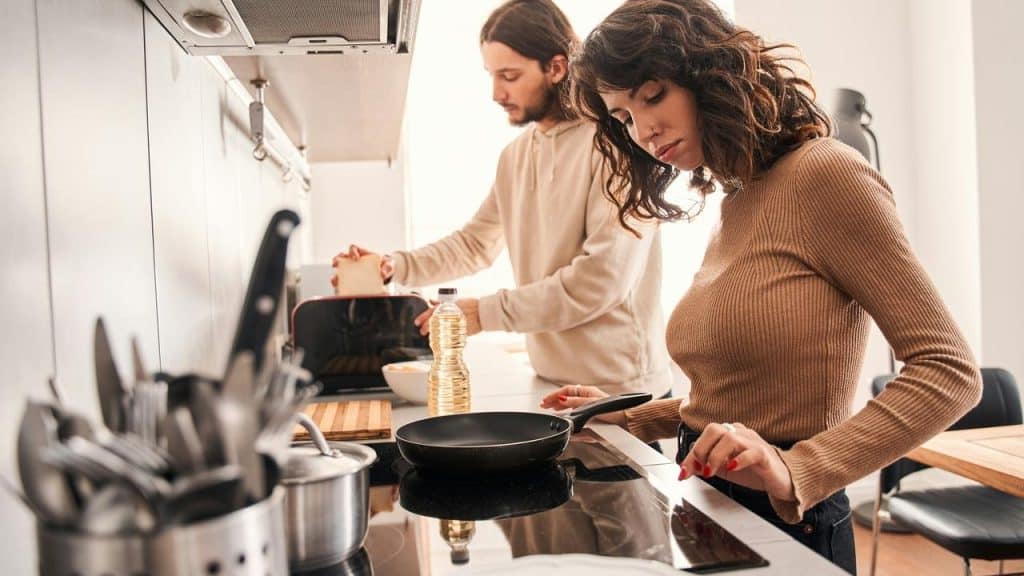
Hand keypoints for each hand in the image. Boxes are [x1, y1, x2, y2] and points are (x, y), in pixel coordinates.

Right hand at [331, 244, 393, 281]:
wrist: (386, 275)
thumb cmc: (385, 266)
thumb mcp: (388, 264)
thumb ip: (387, 267)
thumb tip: (383, 273)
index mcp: (361, 253)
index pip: (353, 248)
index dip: (352, 251)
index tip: (355, 257)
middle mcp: (353, 261)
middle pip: (341, 257)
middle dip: (337, 260)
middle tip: (337, 264)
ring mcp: (351, 270)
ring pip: (339, 271)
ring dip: (336, 274)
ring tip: (335, 280)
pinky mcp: (351, 280)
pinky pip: (343, 282)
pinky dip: (340, 285)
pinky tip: (340, 289)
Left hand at [413, 298, 482, 336]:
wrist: (484, 312)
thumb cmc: (472, 305)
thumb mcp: (456, 301)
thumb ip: (442, 303)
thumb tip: (431, 301)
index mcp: (448, 306)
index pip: (431, 311)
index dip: (423, 317)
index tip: (416, 322)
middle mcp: (450, 314)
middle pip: (433, 321)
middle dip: (425, 327)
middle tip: (421, 331)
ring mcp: (455, 323)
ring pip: (440, 329)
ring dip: (434, 333)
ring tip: (430, 335)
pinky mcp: (460, 331)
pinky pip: (449, 335)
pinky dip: (444, 337)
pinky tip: (441, 339)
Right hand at [539, 385, 624, 425]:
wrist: (625, 423)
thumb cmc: (613, 410)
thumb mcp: (591, 404)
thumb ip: (576, 403)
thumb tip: (561, 400)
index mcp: (587, 392)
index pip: (566, 391)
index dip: (554, 395)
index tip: (545, 401)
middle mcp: (587, 399)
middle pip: (566, 398)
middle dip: (554, 401)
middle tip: (544, 405)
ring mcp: (588, 409)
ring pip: (570, 407)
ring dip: (559, 408)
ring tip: (551, 411)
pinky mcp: (590, 420)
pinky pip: (575, 417)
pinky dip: (568, 418)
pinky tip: (564, 420)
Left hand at [678, 422, 795, 502]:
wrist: (781, 479)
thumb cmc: (753, 470)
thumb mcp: (723, 469)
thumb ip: (705, 466)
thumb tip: (685, 469)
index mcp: (728, 434)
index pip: (704, 437)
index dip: (692, 454)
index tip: (684, 471)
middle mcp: (739, 433)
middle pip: (714, 429)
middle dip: (702, 449)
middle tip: (701, 468)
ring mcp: (753, 442)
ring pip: (730, 438)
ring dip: (716, 455)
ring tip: (712, 471)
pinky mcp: (765, 455)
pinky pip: (752, 451)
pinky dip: (739, 459)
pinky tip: (732, 467)